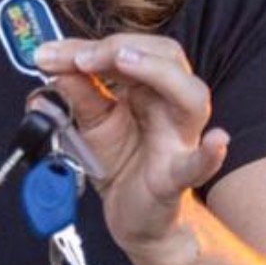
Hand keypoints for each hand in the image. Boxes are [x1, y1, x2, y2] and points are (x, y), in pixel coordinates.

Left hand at [33, 35, 228, 255]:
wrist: (132, 218)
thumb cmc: (121, 163)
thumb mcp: (89, 124)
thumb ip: (74, 95)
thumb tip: (50, 66)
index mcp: (148, 87)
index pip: (126, 50)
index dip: (85, 47)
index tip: (49, 54)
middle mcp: (170, 105)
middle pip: (166, 56)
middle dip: (120, 48)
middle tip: (80, 59)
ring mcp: (178, 138)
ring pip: (190, 96)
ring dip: (157, 71)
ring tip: (124, 62)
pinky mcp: (177, 176)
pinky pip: (198, 164)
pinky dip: (209, 154)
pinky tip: (217, 142)